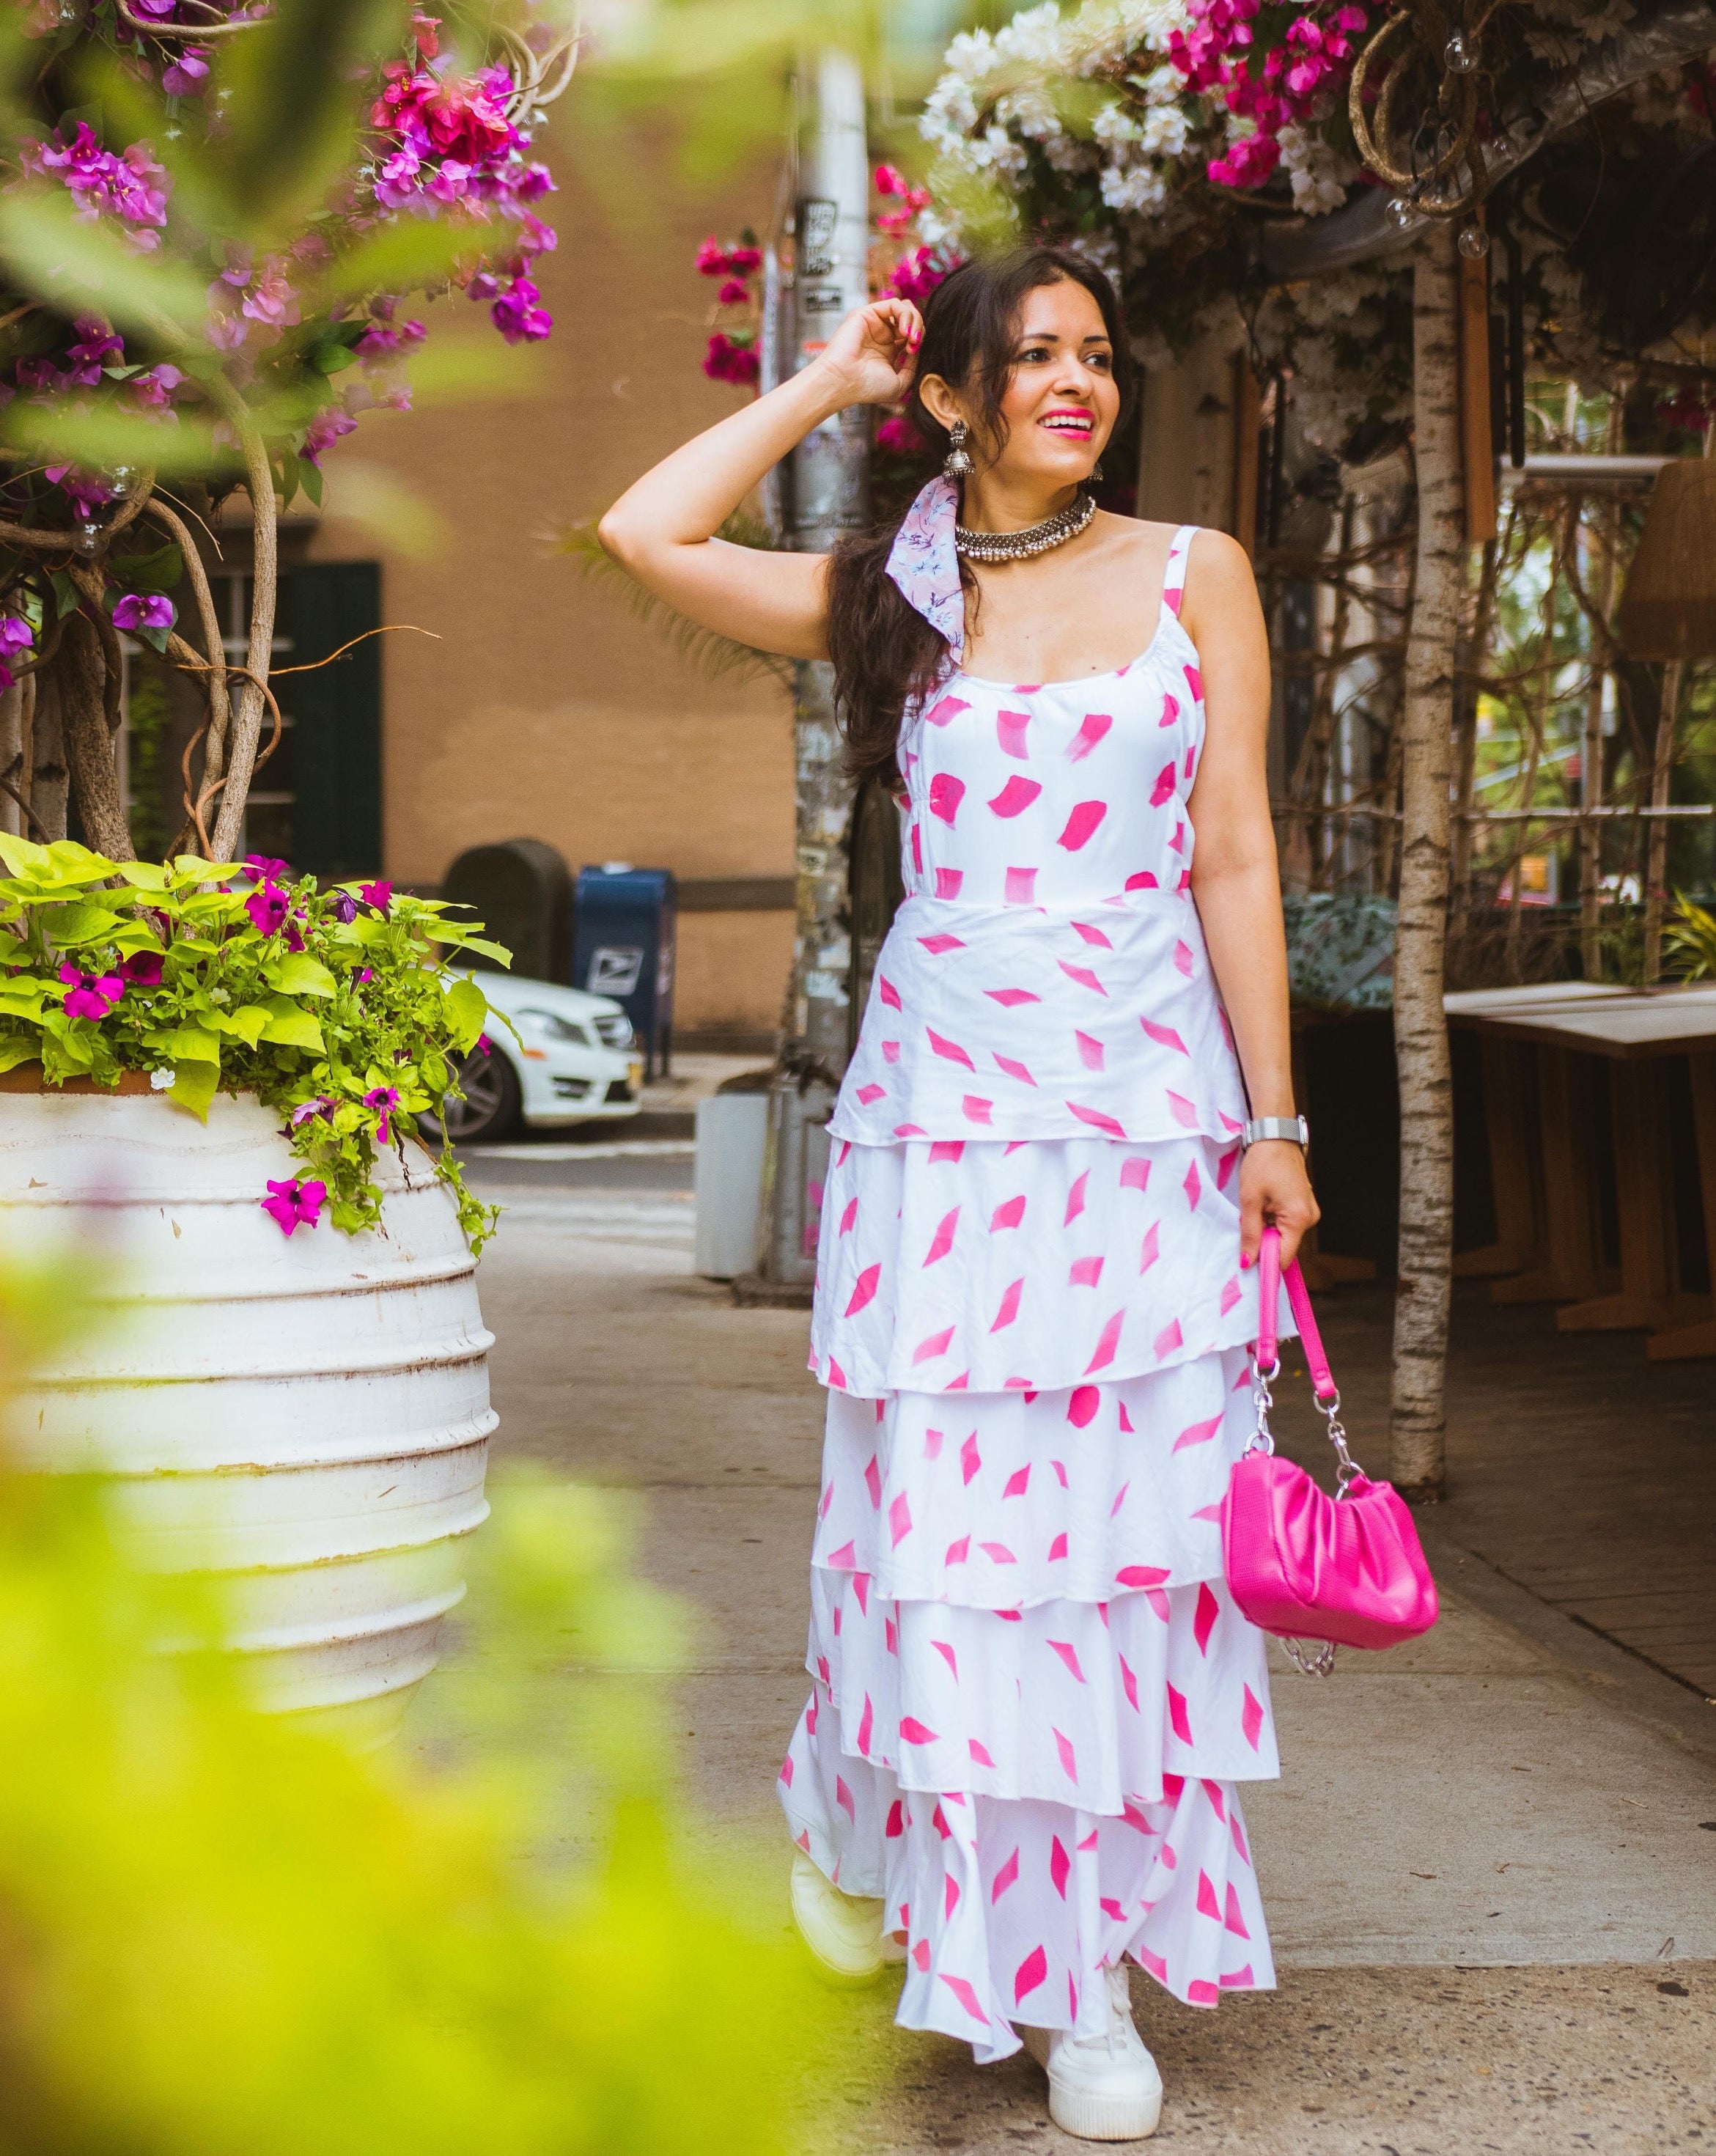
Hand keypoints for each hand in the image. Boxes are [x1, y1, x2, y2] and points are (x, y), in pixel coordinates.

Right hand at [813, 297, 923, 409]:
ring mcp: (875, 323)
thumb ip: (913, 367)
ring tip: (911, 337)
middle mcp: (882, 334)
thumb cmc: (867, 388)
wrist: (843, 382)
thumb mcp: (899, 385)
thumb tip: (918, 347)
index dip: (920, 340)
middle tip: (914, 343)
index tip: (914, 353)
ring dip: (914, 320)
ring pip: (905, 308)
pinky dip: (905, 314)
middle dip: (919, 329)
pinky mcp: (868, 313)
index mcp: (889, 350)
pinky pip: (895, 304)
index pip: (913, 334)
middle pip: (911, 319)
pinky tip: (904, 331)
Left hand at [1236, 1139, 1318, 1272]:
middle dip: (1263, 1242)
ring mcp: (1309, 1211)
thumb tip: (1247, 1262)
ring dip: (1267, 1229)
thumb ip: (1250, 1233)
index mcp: (1299, 1218)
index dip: (1265, 1264)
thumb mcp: (1250, 1200)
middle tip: (1247, 1224)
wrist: (1275, 1136)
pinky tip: (1263, 1205)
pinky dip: (1272, 1220)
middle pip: (1284, 1247)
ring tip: (1255, 1209)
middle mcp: (1310, 1218)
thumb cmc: (1262, 1164)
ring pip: (1284, 1235)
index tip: (1247, 1265)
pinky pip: (1287, 1223)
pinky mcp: (1304, 1205)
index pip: (1283, 1257)